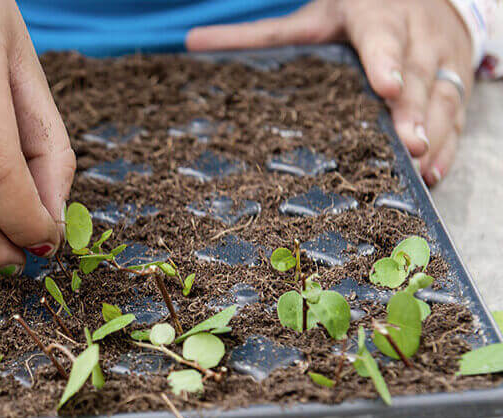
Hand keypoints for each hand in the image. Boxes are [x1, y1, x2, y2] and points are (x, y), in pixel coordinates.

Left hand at [186, 0, 473, 185]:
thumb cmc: (353, 12)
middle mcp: (414, 35)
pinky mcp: (455, 80)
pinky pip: (457, 113)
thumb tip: (191, 42)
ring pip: (441, 95)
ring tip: (421, 163)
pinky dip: (449, 143)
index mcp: (374, 16)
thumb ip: (254, 35)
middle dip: (412, 110)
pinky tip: (434, 172)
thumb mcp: (308, 19)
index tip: (383, 87)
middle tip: (408, 145)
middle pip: (416, 75)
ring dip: (433, 131)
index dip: (385, 62)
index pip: (381, 37)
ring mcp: (440, 58)